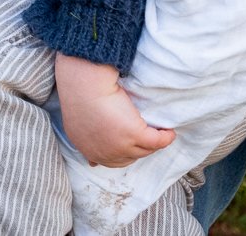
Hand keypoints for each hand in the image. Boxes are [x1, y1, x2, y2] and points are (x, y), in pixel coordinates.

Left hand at [54, 54, 174, 167]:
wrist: (83, 83)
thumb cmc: (79, 92)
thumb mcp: (76, 119)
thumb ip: (86, 133)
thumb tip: (93, 148)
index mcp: (89, 150)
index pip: (111, 162)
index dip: (124, 153)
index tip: (130, 145)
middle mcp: (105, 153)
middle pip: (131, 157)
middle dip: (140, 148)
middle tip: (148, 136)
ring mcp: (120, 146)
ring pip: (145, 149)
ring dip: (155, 142)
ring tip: (161, 132)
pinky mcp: (134, 134)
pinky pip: (157, 141)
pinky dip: (166, 137)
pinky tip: (168, 131)